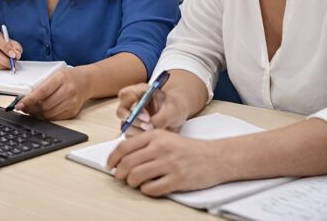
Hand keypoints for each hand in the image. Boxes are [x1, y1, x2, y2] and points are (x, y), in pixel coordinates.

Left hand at [16, 67, 89, 119]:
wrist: (86, 81)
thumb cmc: (67, 77)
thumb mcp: (54, 74)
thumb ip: (42, 84)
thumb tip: (25, 97)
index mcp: (61, 78)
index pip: (42, 91)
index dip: (29, 100)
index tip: (19, 104)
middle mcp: (68, 90)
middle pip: (45, 105)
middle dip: (30, 108)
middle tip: (23, 107)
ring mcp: (72, 102)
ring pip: (49, 114)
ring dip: (37, 114)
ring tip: (31, 110)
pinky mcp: (73, 112)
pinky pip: (55, 118)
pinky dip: (46, 116)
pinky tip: (42, 112)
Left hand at [107, 130, 226, 195]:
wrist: (216, 157)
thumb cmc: (189, 150)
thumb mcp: (166, 138)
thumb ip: (146, 144)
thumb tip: (122, 158)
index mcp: (155, 136)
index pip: (124, 146)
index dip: (113, 158)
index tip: (110, 165)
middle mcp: (160, 148)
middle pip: (127, 163)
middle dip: (120, 173)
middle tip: (121, 177)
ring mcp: (169, 164)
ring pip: (136, 176)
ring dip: (131, 183)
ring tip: (135, 183)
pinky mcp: (177, 179)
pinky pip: (151, 189)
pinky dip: (146, 190)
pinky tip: (149, 187)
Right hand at [116, 82, 187, 134]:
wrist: (178, 115)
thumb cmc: (175, 106)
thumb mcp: (173, 109)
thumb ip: (162, 116)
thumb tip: (151, 126)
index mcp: (140, 92)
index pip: (125, 94)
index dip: (131, 103)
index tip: (146, 115)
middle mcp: (133, 104)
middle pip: (121, 112)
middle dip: (134, 121)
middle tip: (149, 125)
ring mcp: (132, 117)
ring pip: (126, 126)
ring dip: (138, 131)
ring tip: (154, 131)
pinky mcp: (134, 129)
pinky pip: (131, 136)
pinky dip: (140, 139)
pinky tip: (152, 136)